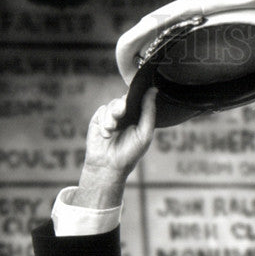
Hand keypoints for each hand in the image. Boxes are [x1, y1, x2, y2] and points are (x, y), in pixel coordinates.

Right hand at [73, 89, 156, 208]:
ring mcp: (113, 116)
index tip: (137, 91)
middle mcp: (127, 115)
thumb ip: (149, 112)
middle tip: (121, 113)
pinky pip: (102, 111)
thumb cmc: (130, 152)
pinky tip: (106, 135)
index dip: (138, 94)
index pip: (140, 99)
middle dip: (122, 105)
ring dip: (112, 116)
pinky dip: (104, 122)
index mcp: (140, 117)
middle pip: (126, 98)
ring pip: (113, 104)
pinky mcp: (100, 118)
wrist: (109, 165)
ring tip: (111, 130)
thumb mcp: (144, 133)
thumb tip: (154, 90)